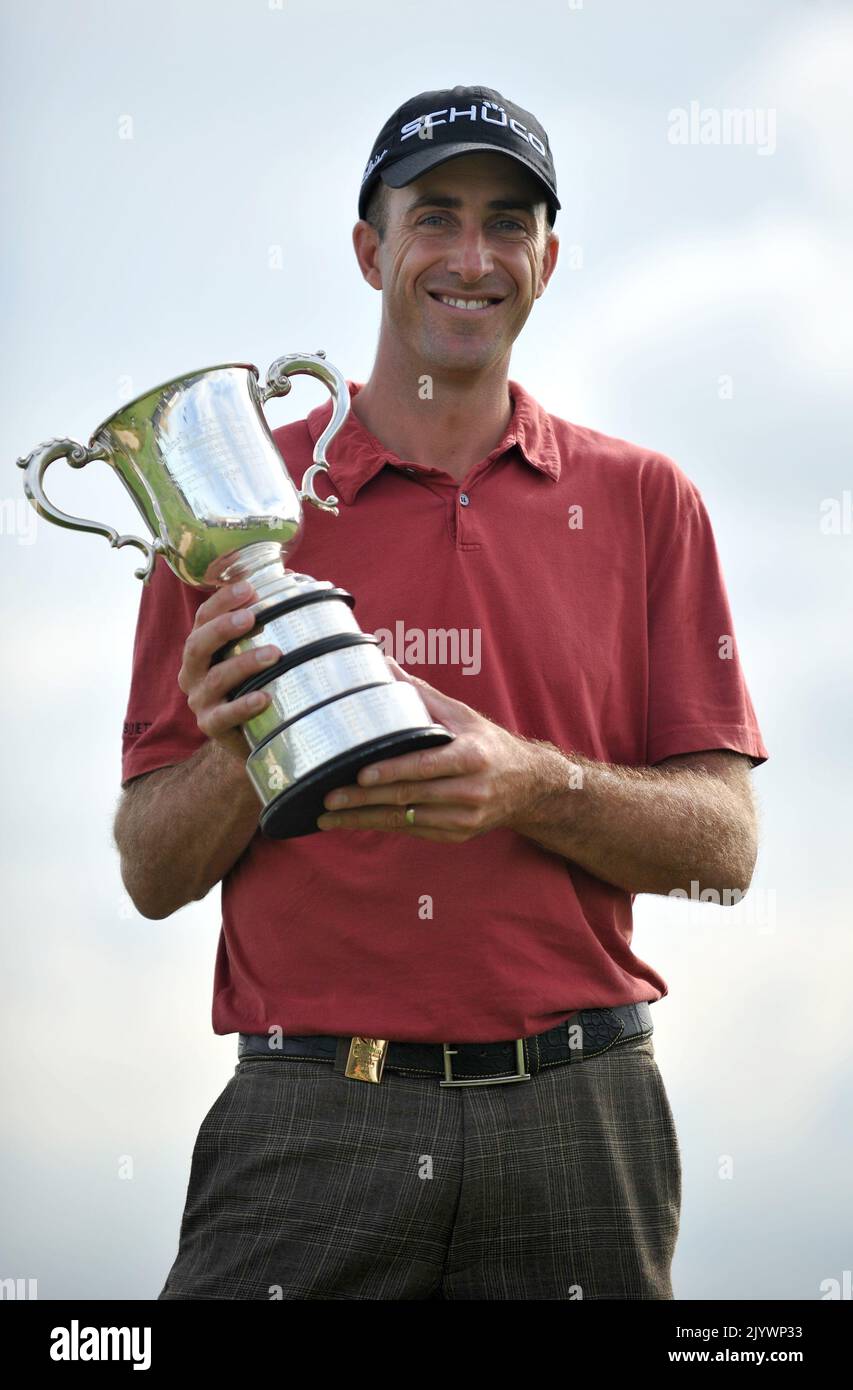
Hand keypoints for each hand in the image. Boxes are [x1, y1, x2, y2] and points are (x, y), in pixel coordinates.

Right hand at [177, 581, 280, 764]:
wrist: (250, 735)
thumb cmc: (252, 683)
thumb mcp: (252, 652)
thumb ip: (265, 620)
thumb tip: (292, 578)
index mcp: (200, 648)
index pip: (203, 618)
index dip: (222, 602)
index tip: (247, 588)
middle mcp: (192, 672)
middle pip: (197, 645)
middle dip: (223, 628)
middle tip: (252, 617)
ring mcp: (200, 700)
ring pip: (216, 678)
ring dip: (244, 663)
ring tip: (274, 654)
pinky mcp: (211, 725)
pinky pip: (225, 715)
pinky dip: (244, 706)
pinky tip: (264, 697)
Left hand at [316, 657, 544, 840]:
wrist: (529, 787)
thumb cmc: (489, 744)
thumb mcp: (463, 715)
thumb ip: (421, 694)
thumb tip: (384, 663)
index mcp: (471, 757)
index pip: (425, 766)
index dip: (392, 771)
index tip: (361, 774)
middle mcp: (470, 791)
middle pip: (409, 796)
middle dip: (365, 799)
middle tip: (328, 797)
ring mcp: (464, 818)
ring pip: (406, 820)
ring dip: (365, 819)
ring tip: (329, 816)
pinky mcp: (458, 835)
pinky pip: (414, 831)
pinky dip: (383, 826)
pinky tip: (355, 822)